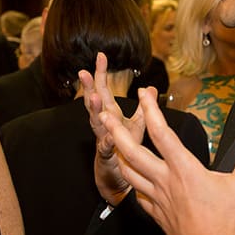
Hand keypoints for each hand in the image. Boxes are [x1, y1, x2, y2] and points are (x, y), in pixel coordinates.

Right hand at [79, 52, 144, 205]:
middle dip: (89, 87)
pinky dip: (108, 142)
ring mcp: (102, 139)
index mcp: (110, 114)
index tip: (101, 56)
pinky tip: (109, 136)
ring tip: (94, 98)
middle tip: (84, 72)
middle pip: (93, 103)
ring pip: (96, 123)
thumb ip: (143, 108)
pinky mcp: (106, 157)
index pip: (104, 89)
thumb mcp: (136, 126)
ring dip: (95, 110)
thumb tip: (150, 88)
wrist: (118, 179)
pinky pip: (106, 148)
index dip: (102, 73)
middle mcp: (103, 124)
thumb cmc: (125, 150)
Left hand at [101, 86, 234, 234]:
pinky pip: (139, 195)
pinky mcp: (157, 214)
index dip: (151, 110)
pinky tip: (135, 179)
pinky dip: (134, 183)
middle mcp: (166, 181)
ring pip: (131, 172)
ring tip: (114, 142)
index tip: (144, 94)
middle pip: (133, 152)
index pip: (163, 133)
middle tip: (106, 115)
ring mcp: (158, 198)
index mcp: (184, 169)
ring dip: (120, 154)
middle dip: (118, 131)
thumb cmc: (228, 222)